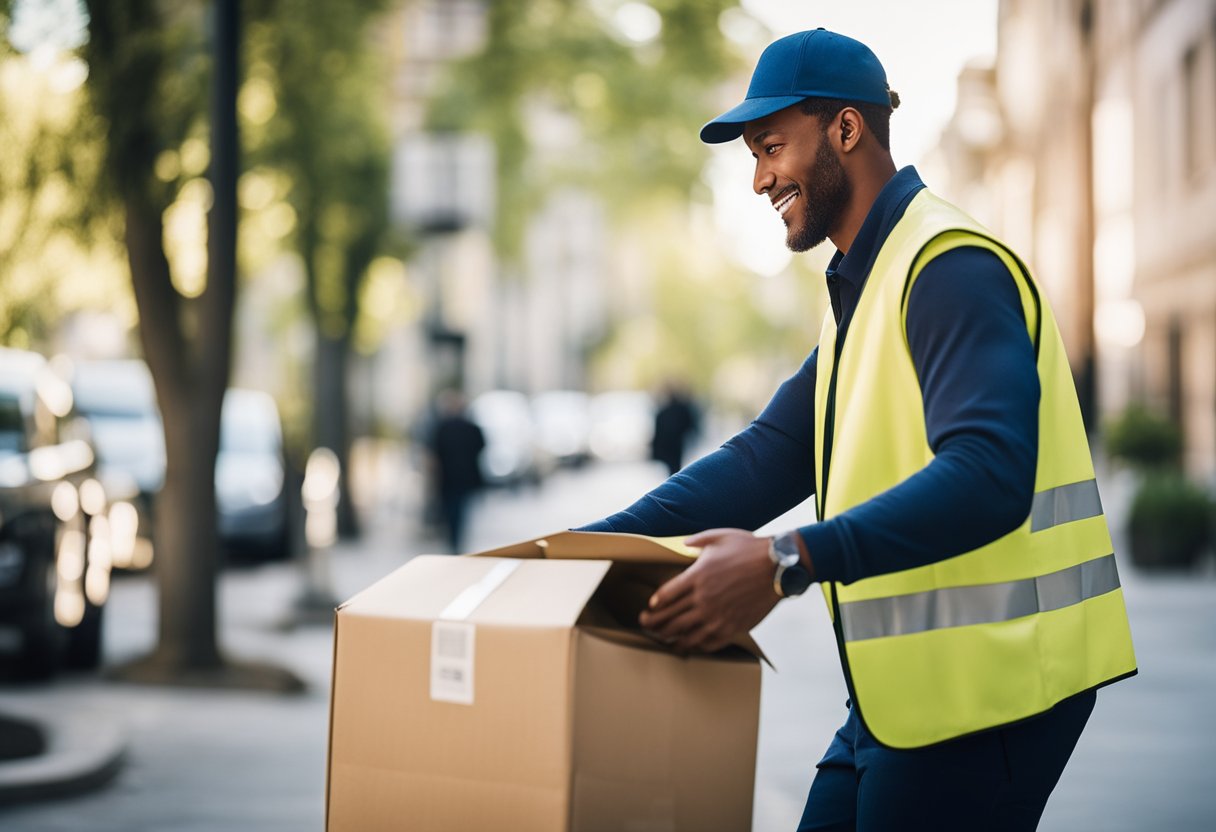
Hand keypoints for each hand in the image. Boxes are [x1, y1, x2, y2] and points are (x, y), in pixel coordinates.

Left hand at [638, 528, 780, 653]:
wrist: (778, 567)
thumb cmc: (749, 548)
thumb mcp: (719, 536)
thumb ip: (697, 541)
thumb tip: (684, 544)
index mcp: (697, 576)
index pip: (665, 595)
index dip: (654, 604)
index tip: (650, 607)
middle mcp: (703, 599)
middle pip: (669, 618)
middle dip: (653, 624)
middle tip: (645, 626)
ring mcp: (717, 616)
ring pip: (685, 634)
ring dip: (671, 639)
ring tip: (664, 640)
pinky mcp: (732, 628)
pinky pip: (708, 643)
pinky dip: (695, 646)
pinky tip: (690, 646)